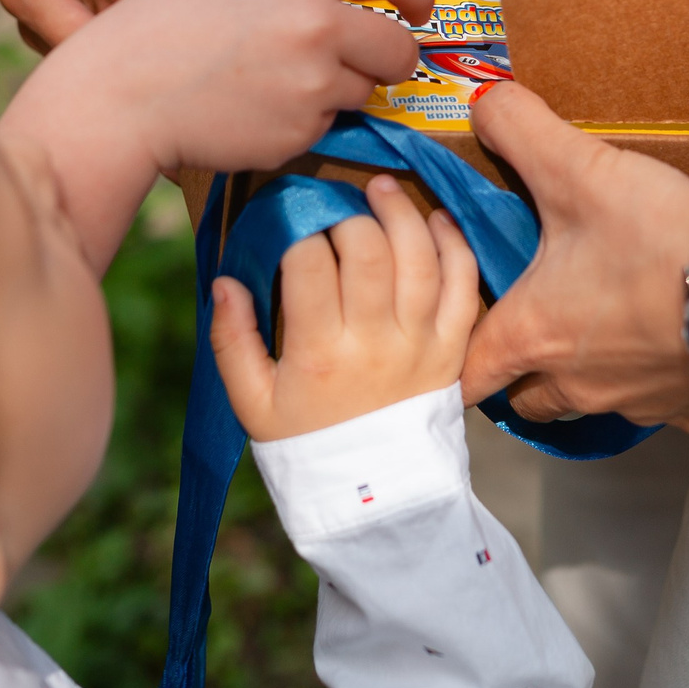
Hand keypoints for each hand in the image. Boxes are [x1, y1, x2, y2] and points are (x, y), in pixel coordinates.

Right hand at [1, 0, 226, 47]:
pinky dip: (148, 36)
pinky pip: (116, 40)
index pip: (77, 49)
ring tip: (199, 40)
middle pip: (90, 63)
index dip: (132, 55)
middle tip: (204, 49)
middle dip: (144, 60)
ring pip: (105, 58)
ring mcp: (56, 17)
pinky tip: (187, 26)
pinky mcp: (82, 14)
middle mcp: (31, 11)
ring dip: (148, 52)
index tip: (186, 47)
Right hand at [15, 0, 430, 175]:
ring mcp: (312, 84)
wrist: (118, 99)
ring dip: (339, 87)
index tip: (418, 6)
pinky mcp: (301, 133)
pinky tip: (255, 107)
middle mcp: (316, 24)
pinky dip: (303, 119)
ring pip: (364, 89)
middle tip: (369, 59)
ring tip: (277, 80)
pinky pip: (326, 125)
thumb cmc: (159, 24)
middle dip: (393, 55)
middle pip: (398, 45)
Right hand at [212, 175, 480, 440]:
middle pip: (367, 250)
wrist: (375, 498)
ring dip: (400, 213)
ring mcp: (421, 344)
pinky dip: (453, 245)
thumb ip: (231, 340)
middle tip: (336, 201)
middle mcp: (374, 342)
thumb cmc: (307, 444)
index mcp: (320, 352)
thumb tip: (225, 281)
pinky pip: (463, 285)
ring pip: (419, 257)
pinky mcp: (453, 350)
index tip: (291, 214)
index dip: (298, 226)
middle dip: (349, 212)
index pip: (308, 263)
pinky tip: (435, 220)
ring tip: (382, 189)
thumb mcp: (252, 403)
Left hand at [457, 84, 688, 437]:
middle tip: (540, 331)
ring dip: (596, 378)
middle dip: (526, 374)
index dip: (461, 360)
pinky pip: (674, 412)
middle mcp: (581, 384)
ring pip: (600, 406)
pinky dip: (671, 386)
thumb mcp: (579, 167)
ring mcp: (642, 405)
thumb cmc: (659, 238)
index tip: (466, 344)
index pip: (470, 374)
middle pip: (531, 402)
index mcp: (537, 335)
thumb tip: (484, 105)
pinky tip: (683, 346)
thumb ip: (521, 130)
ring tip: (615, 331)